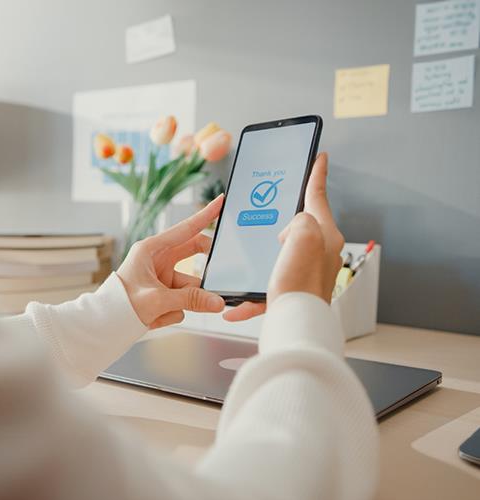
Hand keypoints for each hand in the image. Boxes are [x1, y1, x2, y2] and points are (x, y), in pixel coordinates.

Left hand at [117, 196, 224, 328]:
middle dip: (206, 263)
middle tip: (224, 266)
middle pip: (193, 253)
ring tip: (168, 310)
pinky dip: (175, 311)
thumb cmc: (119, 306)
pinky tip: (156, 317)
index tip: (221, 202)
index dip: (205, 215)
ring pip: (191, 284)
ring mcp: (162, 276)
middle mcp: (158, 259)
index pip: (185, 228)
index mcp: (151, 249)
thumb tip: (218, 301)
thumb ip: (191, 300)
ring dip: (185, 300)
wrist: (104, 327)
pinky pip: (184, 300)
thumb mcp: (157, 300)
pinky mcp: (165, 292)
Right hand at [223, 152, 343, 320]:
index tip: (319, 158)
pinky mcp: (294, 288)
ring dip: (263, 259)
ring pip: (280, 254)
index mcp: (324, 235)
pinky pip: (270, 282)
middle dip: (284, 220)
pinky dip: (254, 293)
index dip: (317, 173)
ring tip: (253, 261)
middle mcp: (320, 252)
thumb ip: (301, 219)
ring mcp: (307, 270)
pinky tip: (238, 304)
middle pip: (301, 224)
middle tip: (272, 216)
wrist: (296, 323)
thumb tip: (290, 232)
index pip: (318, 196)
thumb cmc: (300, 283)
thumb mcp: (304, 234)